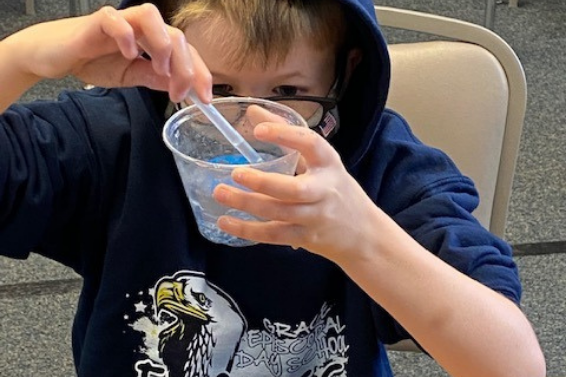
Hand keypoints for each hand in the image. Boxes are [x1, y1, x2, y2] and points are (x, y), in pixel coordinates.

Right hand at [7, 4, 210, 102]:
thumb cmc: (94, 61)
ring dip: (162, 44)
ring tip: (159, 69)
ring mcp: (121, 21)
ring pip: (152, 17)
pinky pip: (115, 20)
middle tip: (179, 92)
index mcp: (153, 40)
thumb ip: (156, 79)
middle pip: (176, 36)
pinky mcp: (97, 22)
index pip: (186, 51)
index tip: (205, 98)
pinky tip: (130, 55)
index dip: (199, 73)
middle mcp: (141, 27)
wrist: (56, 56)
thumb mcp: (132, 77)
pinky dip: (126, 36)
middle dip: (185, 67)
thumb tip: (181, 87)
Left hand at [212, 108, 377, 262]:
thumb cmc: (335, 189)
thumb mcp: (320, 161)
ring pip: (279, 213)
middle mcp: (324, 190)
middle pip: (293, 190)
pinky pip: (273, 235)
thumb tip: (252, 110)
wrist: (363, 233)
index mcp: (328, 164)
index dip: (286, 135)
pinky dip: (248, 230)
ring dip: (247, 205)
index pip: (311, 144)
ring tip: (220, 193)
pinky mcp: (306, 237)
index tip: (259, 129)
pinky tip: (225, 221)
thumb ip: (287, 135)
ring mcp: (315, 217)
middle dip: (263, 183)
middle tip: (235, 173)